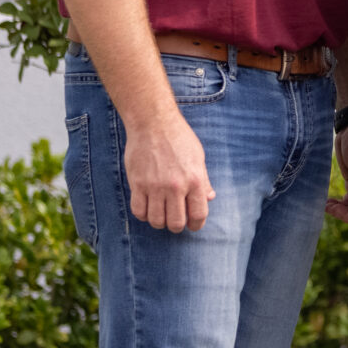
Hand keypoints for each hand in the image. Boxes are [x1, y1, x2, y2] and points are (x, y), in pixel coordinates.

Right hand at [125, 110, 212, 231]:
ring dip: (159, 222)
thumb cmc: (178, 137)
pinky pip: (138, 211)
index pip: (198, 215)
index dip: (196, 225)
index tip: (192, 225)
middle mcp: (176, 186)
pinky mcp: (137, 183)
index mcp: (194, 180)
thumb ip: (203, 180)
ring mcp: (155, 186)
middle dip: (177, 226)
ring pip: (156, 220)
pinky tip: (147, 207)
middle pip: (176, 223)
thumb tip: (209, 198)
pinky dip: (143, 214)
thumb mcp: (198, 157)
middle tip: (174, 220)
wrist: (153, 122)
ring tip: (160, 214)